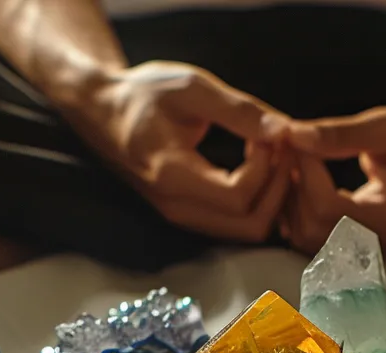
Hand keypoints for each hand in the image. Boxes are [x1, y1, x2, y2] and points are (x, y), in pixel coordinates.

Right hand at [69, 61, 292, 241]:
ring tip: (273, 157)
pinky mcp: (187, 216)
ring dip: (272, 199)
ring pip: (246, 232)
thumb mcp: (190, 88)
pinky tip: (260, 169)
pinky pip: (235, 226)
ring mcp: (181, 216)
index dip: (266, 169)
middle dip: (278, 189)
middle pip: (250, 225)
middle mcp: (176, 207)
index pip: (238, 196)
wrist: (102, 112)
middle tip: (282, 150)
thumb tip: (283, 129)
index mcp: (172, 175)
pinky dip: (259, 204)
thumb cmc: (141, 95)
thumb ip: (238, 110)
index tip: (268, 136)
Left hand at [280, 105, 385, 253]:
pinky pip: (316, 238)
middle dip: (292, 188)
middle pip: (309, 229)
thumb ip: (342, 135)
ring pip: (306, 239)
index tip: (300, 137)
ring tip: (296, 162)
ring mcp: (367, 250)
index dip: (304, 171)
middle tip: (290, 149)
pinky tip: (305, 179)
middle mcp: (376, 244)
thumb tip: (294, 134)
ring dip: (292, 201)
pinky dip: (301, 210)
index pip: (324, 207)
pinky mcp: (360, 246)